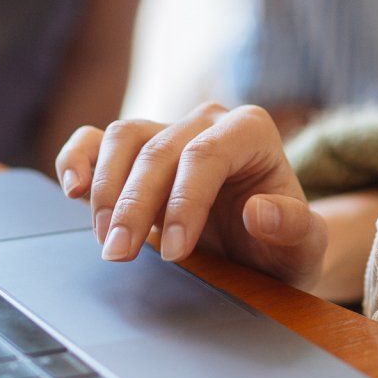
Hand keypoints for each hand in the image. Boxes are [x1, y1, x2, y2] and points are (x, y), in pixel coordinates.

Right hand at [55, 104, 328, 289]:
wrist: (263, 251)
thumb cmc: (283, 246)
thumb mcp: (304, 249)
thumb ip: (295, 229)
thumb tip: (259, 211)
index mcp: (251, 131)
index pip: (206, 154)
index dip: (184, 202)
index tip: (175, 253)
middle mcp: (206, 121)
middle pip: (157, 150)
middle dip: (134, 206)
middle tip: (120, 256)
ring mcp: (167, 130)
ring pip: (122, 138)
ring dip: (106, 191)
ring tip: (106, 240)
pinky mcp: (136, 151)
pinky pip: (96, 140)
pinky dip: (77, 159)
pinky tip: (73, 190)